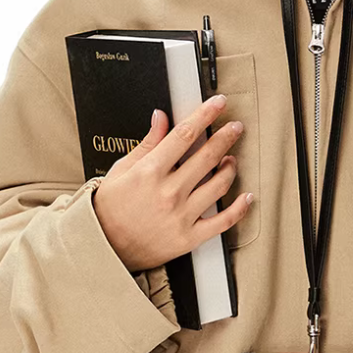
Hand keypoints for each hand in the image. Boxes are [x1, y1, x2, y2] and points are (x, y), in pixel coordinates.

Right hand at [92, 93, 251, 272]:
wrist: (104, 248)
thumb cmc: (110, 209)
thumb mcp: (122, 170)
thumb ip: (147, 143)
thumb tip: (161, 117)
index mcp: (150, 172)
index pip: (184, 135)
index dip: (205, 115)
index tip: (218, 103)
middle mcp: (168, 192)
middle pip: (208, 156)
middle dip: (226, 136)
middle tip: (235, 127)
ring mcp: (181, 216)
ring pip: (219, 184)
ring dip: (230, 167)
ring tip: (231, 159)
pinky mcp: (189, 237)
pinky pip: (223, 221)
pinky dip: (239, 208)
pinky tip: (247, 197)